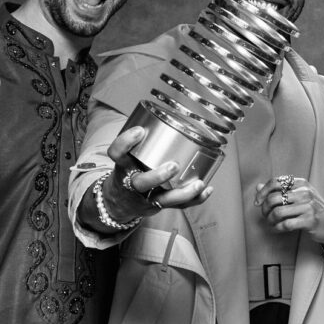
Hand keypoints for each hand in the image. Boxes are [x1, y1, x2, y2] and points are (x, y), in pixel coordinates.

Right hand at [89, 127, 211, 228]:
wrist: (119, 202)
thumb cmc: (129, 172)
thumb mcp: (127, 157)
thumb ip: (143, 142)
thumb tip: (171, 117)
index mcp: (122, 166)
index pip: (116, 153)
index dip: (126, 142)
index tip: (140, 130)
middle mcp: (131, 184)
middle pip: (141, 183)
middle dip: (158, 176)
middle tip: (173, 165)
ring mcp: (145, 198)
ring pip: (164, 200)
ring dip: (183, 193)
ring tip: (199, 183)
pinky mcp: (158, 207)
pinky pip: (178, 206)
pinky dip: (195, 199)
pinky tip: (207, 189)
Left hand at [255, 174, 323, 248]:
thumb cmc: (312, 210)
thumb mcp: (298, 197)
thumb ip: (278, 191)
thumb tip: (258, 187)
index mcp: (301, 183)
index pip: (274, 182)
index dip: (262, 193)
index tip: (257, 203)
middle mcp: (305, 192)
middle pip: (273, 198)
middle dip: (265, 209)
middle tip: (265, 216)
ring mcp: (308, 206)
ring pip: (277, 212)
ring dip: (270, 220)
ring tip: (272, 223)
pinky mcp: (310, 220)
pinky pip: (285, 224)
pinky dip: (277, 228)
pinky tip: (278, 229)